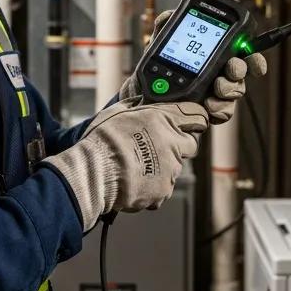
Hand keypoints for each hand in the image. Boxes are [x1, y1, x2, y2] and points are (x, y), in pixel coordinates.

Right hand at [42, 100, 208, 230]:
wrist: (94, 174)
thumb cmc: (102, 141)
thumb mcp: (116, 111)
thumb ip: (135, 105)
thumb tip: (140, 101)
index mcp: (162, 119)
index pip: (196, 115)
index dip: (196, 118)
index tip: (195, 122)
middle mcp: (172, 143)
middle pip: (191, 144)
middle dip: (180, 145)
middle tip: (161, 147)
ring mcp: (170, 168)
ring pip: (176, 167)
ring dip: (163, 166)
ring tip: (138, 167)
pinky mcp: (164, 189)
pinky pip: (164, 187)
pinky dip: (154, 185)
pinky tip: (136, 180)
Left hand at [120, 9, 267, 123]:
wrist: (144, 99)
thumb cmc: (157, 71)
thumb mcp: (158, 46)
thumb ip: (165, 28)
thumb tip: (169, 15)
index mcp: (214, 56)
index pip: (241, 54)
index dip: (253, 56)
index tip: (253, 57)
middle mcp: (219, 75)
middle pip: (241, 73)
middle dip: (240, 70)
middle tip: (230, 69)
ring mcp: (215, 95)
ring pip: (235, 93)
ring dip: (229, 90)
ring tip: (216, 88)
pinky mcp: (208, 112)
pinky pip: (223, 113)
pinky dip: (218, 109)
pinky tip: (208, 106)